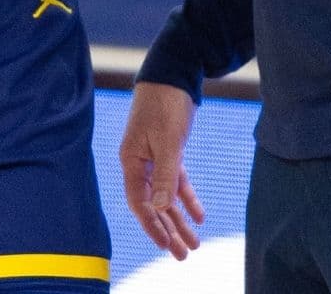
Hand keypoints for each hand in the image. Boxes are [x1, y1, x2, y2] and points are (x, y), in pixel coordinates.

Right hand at [118, 81, 206, 259]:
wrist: (173, 74)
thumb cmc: (165, 105)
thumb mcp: (168, 142)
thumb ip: (165, 176)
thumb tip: (159, 208)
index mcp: (131, 162)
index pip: (139, 202)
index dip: (151, 226)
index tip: (166, 246)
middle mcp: (140, 164)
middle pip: (153, 205)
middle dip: (168, 231)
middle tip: (183, 255)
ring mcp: (154, 159)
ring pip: (166, 197)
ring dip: (179, 219)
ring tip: (194, 243)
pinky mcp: (169, 152)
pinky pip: (177, 182)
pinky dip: (187, 198)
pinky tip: (199, 215)